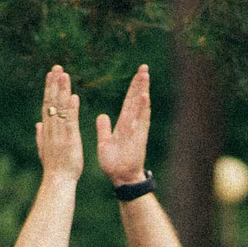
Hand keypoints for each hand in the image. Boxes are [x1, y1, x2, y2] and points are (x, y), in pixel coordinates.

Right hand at [35, 66, 83, 181]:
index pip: (47, 104)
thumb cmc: (54, 168)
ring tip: (65, 75)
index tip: (50, 75)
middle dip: (54, 84)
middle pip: (52, 102)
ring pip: (60, 108)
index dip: (49, 89)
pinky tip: (74, 97)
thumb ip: (41, 135)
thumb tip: (38, 123)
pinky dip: (72, 109)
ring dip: (62, 91)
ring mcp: (59, 133)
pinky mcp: (69, 139)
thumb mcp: (45, 149)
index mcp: (48, 130)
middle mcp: (52, 128)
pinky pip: (70, 121)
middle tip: (57, 67)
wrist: (57, 182)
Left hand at [96, 64, 151, 187]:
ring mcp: (136, 130)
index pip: (128, 102)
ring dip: (142, 91)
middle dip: (140, 83)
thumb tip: (102, 115)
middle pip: (136, 100)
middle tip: (144, 67)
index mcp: (123, 125)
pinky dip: (143, 109)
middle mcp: (132, 125)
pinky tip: (144, 97)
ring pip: (140, 107)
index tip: (137, 73)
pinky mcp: (138, 138)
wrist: (121, 179)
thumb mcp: (105, 143)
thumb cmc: (114, 164)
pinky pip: (141, 121)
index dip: (132, 88)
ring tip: (145, 76)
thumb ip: (104, 129)